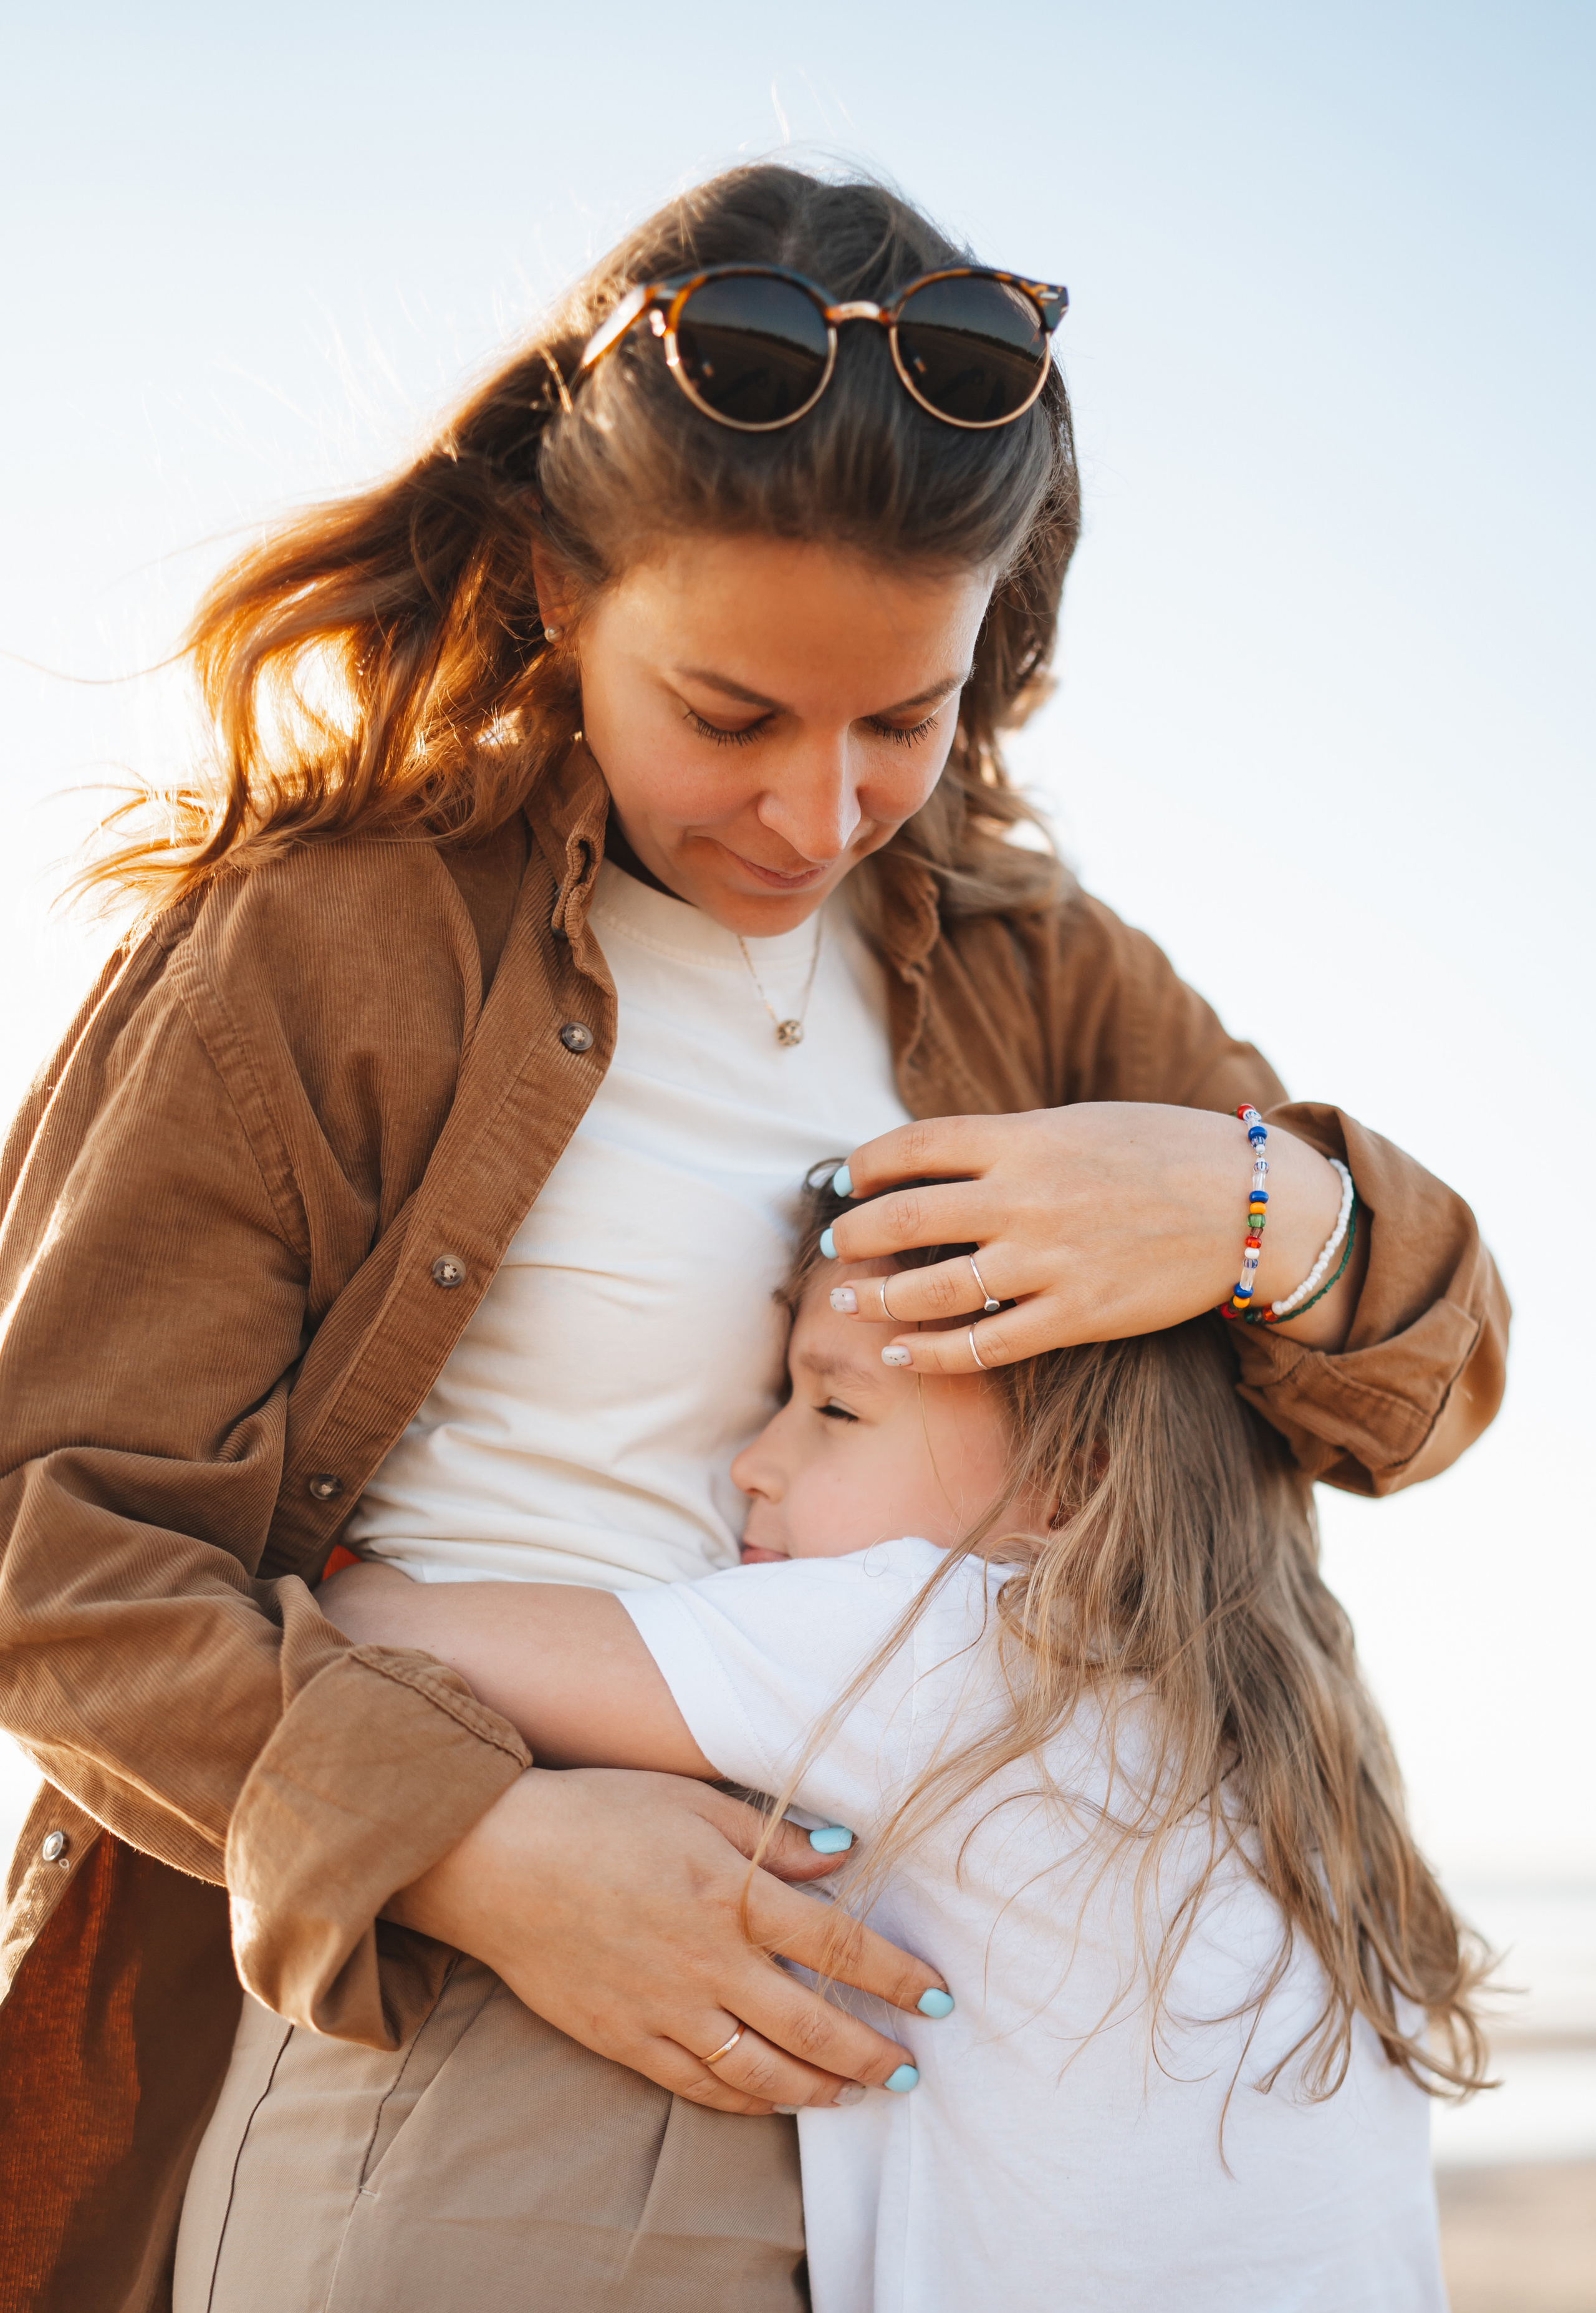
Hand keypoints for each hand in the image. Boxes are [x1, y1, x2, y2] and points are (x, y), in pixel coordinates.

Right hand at [387, 1767, 943, 2115]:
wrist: (495, 1858)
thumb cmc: (596, 1813)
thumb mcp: (691, 1802)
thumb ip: (771, 1841)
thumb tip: (844, 1858)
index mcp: (728, 1894)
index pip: (836, 1944)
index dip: (895, 1975)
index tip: (936, 1997)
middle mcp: (705, 1961)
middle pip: (811, 2023)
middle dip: (871, 2050)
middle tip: (911, 2068)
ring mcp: (663, 2008)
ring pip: (760, 2070)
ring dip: (819, 2086)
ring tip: (857, 2093)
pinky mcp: (625, 2038)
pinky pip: (699, 2085)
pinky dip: (747, 2101)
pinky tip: (777, 2099)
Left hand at [826, 1104, 1365, 1371]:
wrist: (1249, 1203)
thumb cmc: (1162, 1152)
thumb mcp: (1077, 1124)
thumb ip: (1009, 1141)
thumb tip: (933, 1162)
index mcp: (1024, 1136)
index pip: (913, 1145)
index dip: (866, 1164)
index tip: (848, 1179)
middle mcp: (1024, 1197)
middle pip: (903, 1219)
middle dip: (854, 1235)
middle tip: (836, 1244)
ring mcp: (1048, 1261)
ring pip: (929, 1289)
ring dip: (875, 1298)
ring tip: (847, 1300)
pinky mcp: (1075, 1316)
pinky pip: (982, 1345)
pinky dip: (930, 1352)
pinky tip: (901, 1351)